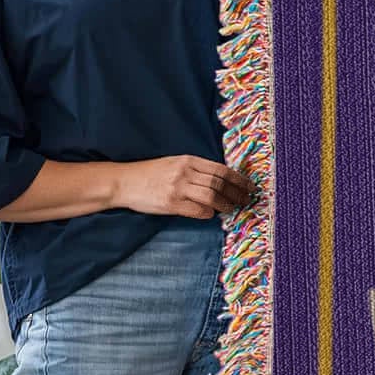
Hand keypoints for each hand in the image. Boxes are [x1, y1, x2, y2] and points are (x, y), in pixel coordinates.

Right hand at [111, 156, 253, 218]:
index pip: (221, 169)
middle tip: (246, 200)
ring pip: (211, 196)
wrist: (124, 181)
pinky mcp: (170, 203)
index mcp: (188, 160)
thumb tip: (221, 180)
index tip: (250, 186)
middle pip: (219, 183)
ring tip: (232, 209)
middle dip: (237, 193)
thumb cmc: (150, 174)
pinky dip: (208, 213)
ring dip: (225, 204)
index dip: (239, 179)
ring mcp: (177, 188)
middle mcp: (185, 172)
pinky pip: (197, 210)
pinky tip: (211, 214)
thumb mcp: (174, 163)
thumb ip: (196, 170)